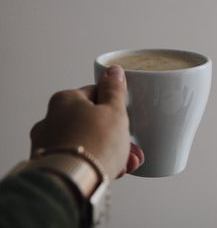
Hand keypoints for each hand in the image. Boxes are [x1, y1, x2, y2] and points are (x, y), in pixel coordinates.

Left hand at [30, 66, 143, 180]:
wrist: (73, 183)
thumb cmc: (95, 143)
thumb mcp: (114, 111)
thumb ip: (114, 89)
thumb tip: (113, 71)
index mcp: (65, 100)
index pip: (94, 95)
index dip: (113, 107)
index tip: (124, 118)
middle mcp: (51, 119)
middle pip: (91, 122)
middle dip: (115, 135)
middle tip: (131, 148)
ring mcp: (48, 143)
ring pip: (86, 142)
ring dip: (108, 151)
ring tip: (127, 164)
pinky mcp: (50, 164)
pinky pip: (77, 159)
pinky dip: (94, 163)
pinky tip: (111, 171)